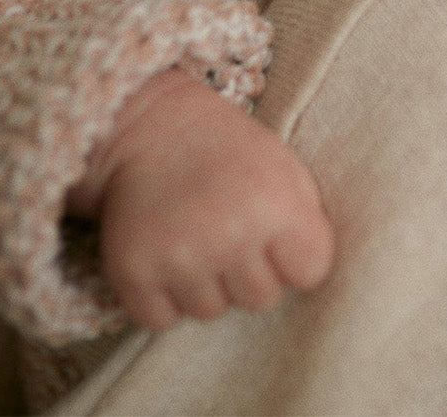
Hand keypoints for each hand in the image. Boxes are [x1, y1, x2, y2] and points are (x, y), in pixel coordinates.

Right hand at [67, 68, 334, 329]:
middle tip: (230, 230)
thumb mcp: (285, 167)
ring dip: (206, 283)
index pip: (311, 272)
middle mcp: (229, 235)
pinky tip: (165, 254)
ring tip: (197, 235)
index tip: (278, 237)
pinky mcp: (133, 273)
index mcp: (275, 204)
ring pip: (212, 312)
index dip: (296, 257)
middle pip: (262, 299)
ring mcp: (179, 258)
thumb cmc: (229, 150)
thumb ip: (307, 221)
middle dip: (251, 272)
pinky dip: (163, 296)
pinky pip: (162, 319)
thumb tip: (313, 275)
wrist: (153, 127)